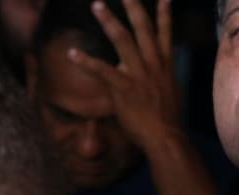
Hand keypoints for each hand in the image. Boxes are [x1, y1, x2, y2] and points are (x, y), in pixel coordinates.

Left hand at [68, 0, 179, 152]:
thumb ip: (149, 73)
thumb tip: (127, 65)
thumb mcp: (163, 89)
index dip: (163, 12)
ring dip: (109, 20)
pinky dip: (86, 61)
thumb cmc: (163, 117)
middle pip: (142, 27)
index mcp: (164, 62)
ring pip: (123, 40)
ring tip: (96, 4)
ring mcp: (138, 74)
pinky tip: (72, 53)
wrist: (165, 136)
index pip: (164, 31)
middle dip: (132, 6)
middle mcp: (153, 63)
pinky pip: (101, 70)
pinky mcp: (123, 88)